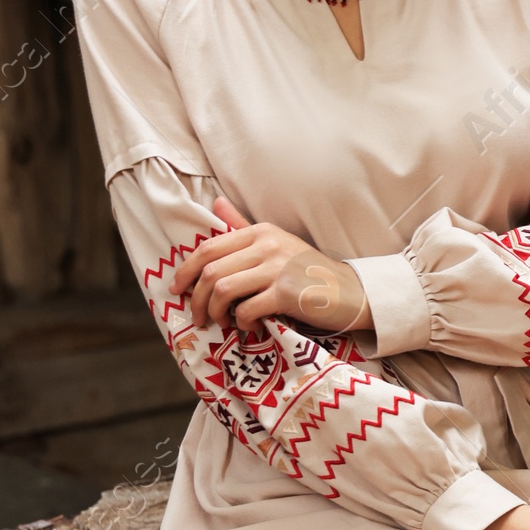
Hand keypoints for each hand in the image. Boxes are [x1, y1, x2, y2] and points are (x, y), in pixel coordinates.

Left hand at [171, 198, 369, 334]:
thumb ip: (243, 226)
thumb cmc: (310, 273)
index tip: (179, 290)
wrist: (350, 294)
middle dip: (197, 299)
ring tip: (223, 323)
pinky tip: (250, 327)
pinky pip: (246, 309)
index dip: (186, 270)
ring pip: (223, 290)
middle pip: (211, 271)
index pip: (208, 248)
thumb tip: (216, 202)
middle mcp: (266, 245)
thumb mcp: (277, 243)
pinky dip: (242, 322)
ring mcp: (277, 268)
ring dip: (216, 313)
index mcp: (260, 232)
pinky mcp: (286, 293)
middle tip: (198, 317)